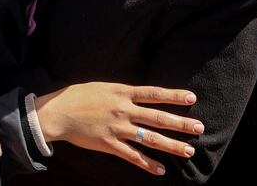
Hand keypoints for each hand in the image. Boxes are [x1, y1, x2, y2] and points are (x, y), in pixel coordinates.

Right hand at [36, 82, 203, 175]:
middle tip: (200, 128)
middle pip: (158, 118)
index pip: (153, 93)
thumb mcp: (101, 86)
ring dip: (172, 145)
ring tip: (188, 150)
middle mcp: (123, 110)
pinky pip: (133, 156)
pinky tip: (161, 170)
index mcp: (121, 92)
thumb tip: (137, 95)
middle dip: (181, 123)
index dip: (173, 96)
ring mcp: (117, 128)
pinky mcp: (109, 144)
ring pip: (151, 138)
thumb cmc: (76, 96)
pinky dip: (148, 164)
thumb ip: (121, 92)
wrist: (57, 112)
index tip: (191, 98)